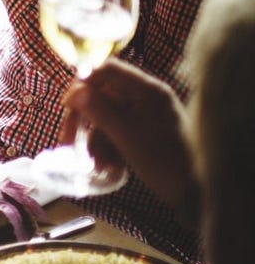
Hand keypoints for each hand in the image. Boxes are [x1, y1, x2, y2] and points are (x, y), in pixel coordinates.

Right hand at [61, 61, 193, 209]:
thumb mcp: (127, 136)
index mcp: (147, 91)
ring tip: (96, 165)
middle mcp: (145, 98)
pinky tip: (109, 168)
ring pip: (105, 118)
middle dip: (84, 120)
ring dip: (94, 141)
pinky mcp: (143, 133)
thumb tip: (75, 92)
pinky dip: (107, 148)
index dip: (83, 83)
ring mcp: (144, 116)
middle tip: (67, 142)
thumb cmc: (165, 162)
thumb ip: (99, 110)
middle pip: (101, 96)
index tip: (67, 105)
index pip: (107, 70)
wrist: (197, 193)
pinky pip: (115, 132)